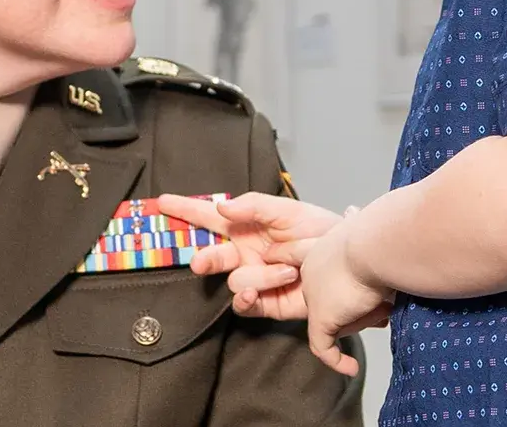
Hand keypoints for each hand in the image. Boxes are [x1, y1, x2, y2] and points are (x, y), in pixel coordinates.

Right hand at [157, 191, 341, 318]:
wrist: (345, 261)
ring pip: (233, 281)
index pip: (209, 217)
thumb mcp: (287, 210)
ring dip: (259, 275)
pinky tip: (257, 292)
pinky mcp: (264, 304)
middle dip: (204, 259)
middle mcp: (244, 253)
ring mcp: (253, 279)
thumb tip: (220, 207)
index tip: (161, 202)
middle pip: (210, 256)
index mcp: (246, 227)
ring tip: (287, 269)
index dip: (186, 210)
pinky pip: (243, 304)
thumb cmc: (318, 230)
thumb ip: (252, 206)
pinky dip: (248, 297)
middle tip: (200, 261)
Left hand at [299, 220, 393, 376]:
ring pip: (335, 321)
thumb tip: (352, 212)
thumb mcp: (365, 223)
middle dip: (359, 306)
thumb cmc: (380, 234)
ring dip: (361, 320)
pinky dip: (338, 360)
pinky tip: (350, 367)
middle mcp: (312, 271)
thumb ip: (356, 223)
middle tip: (383, 302)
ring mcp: (314, 295)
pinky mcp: (321, 317)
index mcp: (322, 249)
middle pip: (331, 301)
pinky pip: (323, 347)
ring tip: (384, 306)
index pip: (324, 274)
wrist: (378, 244)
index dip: (342, 285)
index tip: (360, 289)